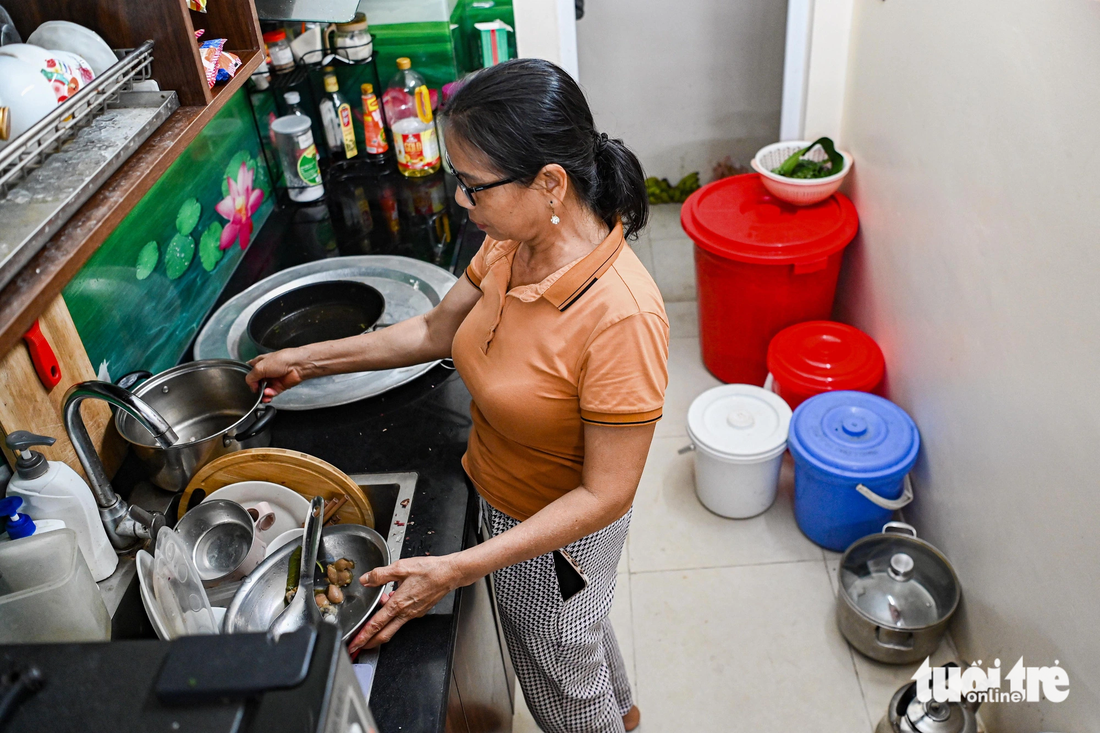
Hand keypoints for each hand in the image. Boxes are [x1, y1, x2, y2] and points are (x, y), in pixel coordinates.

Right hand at [246, 348, 309, 401]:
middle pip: (256, 382)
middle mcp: (266, 371)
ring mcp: (273, 379)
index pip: (249, 370)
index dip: (246, 376)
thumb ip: (251, 377)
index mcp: (259, 362)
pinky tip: (268, 394)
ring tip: (262, 395)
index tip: (245, 382)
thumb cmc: (281, 360)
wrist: (297, 365)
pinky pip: (272, 393)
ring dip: (262, 394)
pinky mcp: (280, 386)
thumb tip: (251, 386)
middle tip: (255, 390)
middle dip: (254, 388)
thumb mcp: (260, 367)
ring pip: (263, 390)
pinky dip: (269, 394)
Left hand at [348, 556, 466, 652]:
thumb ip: (380, 574)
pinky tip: (391, 605)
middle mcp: (406, 613)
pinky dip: (393, 617)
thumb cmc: (429, 570)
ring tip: (373, 620)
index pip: (376, 625)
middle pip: (384, 635)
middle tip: (358, 647)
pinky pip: (402, 618)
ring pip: (393, 627)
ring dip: (380, 628)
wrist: (449, 573)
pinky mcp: (419, 611)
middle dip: (369, 643)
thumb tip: (366, 580)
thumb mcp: (400, 567)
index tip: (354, 644)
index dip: (363, 636)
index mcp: (398, 604)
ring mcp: (413, 614)